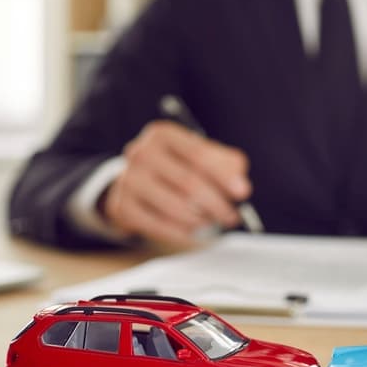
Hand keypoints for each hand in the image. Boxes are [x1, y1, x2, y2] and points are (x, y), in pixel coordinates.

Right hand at [101, 121, 250, 244]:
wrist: (137, 182)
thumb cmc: (178, 167)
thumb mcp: (201, 156)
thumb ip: (226, 164)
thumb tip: (240, 184)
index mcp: (163, 134)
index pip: (198, 154)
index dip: (224, 175)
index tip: (243, 192)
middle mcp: (141, 153)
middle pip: (188, 182)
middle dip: (217, 203)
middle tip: (232, 217)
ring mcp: (128, 180)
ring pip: (175, 206)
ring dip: (201, 220)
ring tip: (213, 222)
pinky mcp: (122, 206)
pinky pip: (159, 225)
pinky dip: (182, 232)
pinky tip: (194, 231)